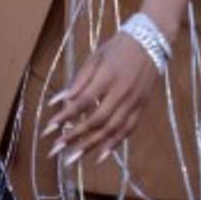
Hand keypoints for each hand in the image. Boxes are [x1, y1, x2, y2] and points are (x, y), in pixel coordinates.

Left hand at [40, 29, 160, 165]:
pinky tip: (100, 156)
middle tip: (56, 150)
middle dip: (75, 136)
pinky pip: (128, 130)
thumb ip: (79, 80)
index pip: (83, 102)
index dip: (65, 117)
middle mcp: (122, 91)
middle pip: (97, 120)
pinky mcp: (142, 106)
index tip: (48, 129)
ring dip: (91, 146)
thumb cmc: (119, 46)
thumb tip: (60, 101)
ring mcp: (134, 101)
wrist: (152, 40)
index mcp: (108, 76)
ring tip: (73, 159)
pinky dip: (114, 144)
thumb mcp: (96, 57)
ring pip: (112, 129)